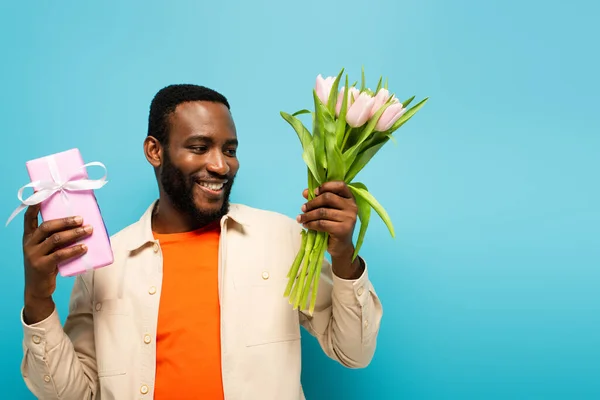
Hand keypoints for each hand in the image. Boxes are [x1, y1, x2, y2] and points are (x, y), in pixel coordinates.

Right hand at [22, 204, 91, 322]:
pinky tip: (84, 247)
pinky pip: (60, 255)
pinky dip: (74, 250)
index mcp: (29, 237)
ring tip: (88, 230)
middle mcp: (29, 244)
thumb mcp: (47, 250)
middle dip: (66, 221)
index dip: (34, 206)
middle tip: (81, 218)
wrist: (38, 289)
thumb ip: (56, 238)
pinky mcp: (41, 266)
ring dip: (74, 233)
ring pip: (55, 239)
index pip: (29, 218)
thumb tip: (80, 224)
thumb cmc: (47, 265)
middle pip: (47, 226)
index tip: (42, 194)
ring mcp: (34, 255)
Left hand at [297, 181, 357, 260]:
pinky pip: (322, 223)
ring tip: (300, 218)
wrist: (341, 247)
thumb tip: (305, 192)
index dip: (326, 186)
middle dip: (312, 202)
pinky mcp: (342, 229)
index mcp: (350, 198)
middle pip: (328, 197)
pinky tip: (305, 225)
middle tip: (303, 208)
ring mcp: (349, 218)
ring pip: (322, 212)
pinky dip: (310, 224)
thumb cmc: (334, 225)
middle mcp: (352, 207)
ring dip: (308, 215)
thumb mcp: (328, 210)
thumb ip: (319, 199)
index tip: (314, 192)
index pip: (340, 185)